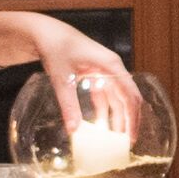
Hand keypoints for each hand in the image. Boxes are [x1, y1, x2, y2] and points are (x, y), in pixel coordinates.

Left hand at [0, 8, 143, 139]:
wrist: (45, 33)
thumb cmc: (56, 47)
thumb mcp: (62, 77)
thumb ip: (68, 104)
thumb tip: (73, 130)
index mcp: (111, 66)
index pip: (130, 95)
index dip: (132, 117)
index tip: (130, 138)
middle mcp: (112, 69)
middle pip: (128, 99)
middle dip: (128, 121)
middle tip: (125, 144)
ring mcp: (104, 72)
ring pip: (117, 99)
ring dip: (117, 118)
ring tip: (115, 139)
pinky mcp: (94, 75)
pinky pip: (104, 97)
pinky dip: (103, 111)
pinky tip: (100, 126)